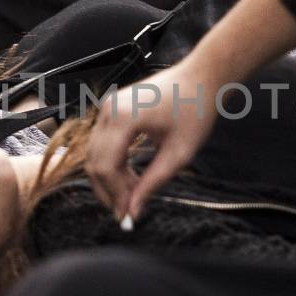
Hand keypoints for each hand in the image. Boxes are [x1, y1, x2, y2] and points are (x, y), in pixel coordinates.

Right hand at [85, 57, 218, 225]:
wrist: (201, 77)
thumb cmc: (196, 110)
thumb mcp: (178, 154)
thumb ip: (152, 183)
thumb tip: (133, 211)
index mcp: (123, 118)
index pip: (105, 166)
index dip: (114, 195)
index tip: (126, 217)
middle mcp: (109, 110)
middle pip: (94, 161)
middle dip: (108, 190)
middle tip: (126, 212)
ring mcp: (107, 107)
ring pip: (95, 154)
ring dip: (109, 179)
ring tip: (132, 196)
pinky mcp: (112, 109)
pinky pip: (102, 143)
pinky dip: (112, 164)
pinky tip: (130, 178)